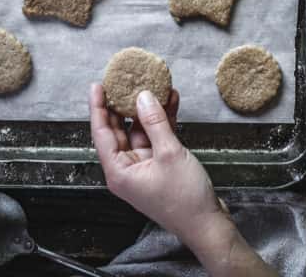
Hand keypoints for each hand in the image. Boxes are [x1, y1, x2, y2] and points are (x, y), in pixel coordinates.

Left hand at [90, 86, 276, 275]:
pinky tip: (171, 100)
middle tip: (125, 80)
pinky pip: (156, 136)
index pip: (102, 133)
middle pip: (119, 129)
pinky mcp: (160, 164)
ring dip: (149, 109)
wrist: (208, 224)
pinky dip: (163, 120)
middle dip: (124, 104)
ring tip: (153, 84)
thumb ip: (155, 122)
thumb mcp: (169, 154)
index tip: (98, 85)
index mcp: (119, 171)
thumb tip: (143, 96)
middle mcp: (127, 168)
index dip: (99, 107)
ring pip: (140, 130)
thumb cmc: (185, 200)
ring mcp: (144, 166)